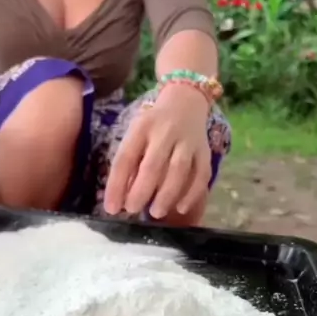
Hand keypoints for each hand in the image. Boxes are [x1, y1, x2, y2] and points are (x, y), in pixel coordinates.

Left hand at [104, 86, 211, 218]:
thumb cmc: (153, 126)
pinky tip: (181, 208)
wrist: (186, 102)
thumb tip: (120, 199)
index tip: (111, 208)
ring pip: (179, 170)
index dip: (117, 184)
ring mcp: (188, 141)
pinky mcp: (205, 151)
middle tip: (132, 209)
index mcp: (142, 128)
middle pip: (153, 164)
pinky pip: (201, 174)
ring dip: (166, 194)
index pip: (126, 157)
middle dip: (141, 190)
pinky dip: (192, 194)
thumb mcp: (136, 135)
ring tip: (155, 213)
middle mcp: (165, 132)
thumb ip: (130, 163)